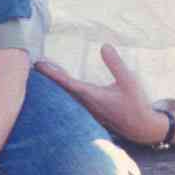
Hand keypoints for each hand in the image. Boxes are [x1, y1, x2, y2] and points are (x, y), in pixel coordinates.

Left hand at [36, 46, 166, 144]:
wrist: (141, 128)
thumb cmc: (136, 105)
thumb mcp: (129, 81)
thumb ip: (116, 64)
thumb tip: (104, 46)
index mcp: (91, 95)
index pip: (66, 83)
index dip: (51, 73)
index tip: (38, 64)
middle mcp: (84, 103)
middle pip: (60, 89)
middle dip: (47, 76)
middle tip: (33, 63)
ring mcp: (85, 109)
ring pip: (64, 95)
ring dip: (53, 83)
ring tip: (42, 70)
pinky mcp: (89, 111)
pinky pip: (71, 99)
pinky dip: (63, 90)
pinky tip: (60, 84)